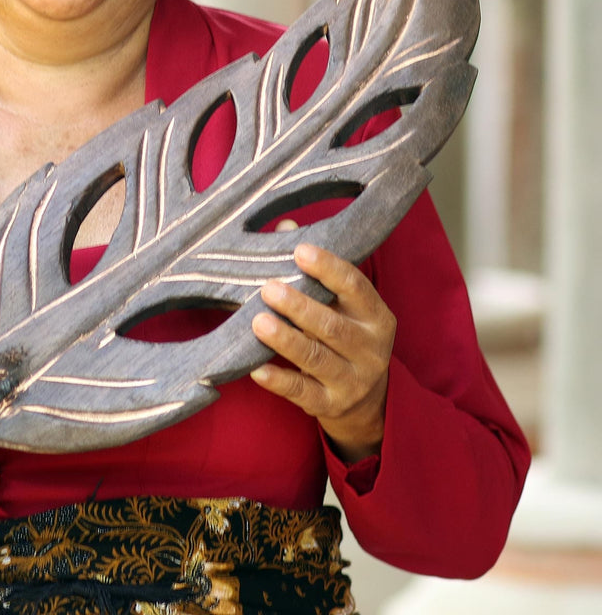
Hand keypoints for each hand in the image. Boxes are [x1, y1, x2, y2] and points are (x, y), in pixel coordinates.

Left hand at [250, 235, 395, 462]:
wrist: (367, 401)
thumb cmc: (345, 333)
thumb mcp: (342, 304)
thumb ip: (316, 269)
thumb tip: (284, 226)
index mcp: (376, 316)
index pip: (356, 287)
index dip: (329, 268)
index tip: (300, 250)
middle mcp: (370, 349)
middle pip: (333, 326)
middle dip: (300, 306)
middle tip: (269, 288)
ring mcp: (352, 380)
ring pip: (316, 358)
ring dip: (286, 340)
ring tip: (258, 321)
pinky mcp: (331, 405)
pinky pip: (302, 392)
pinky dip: (278, 381)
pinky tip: (256, 368)